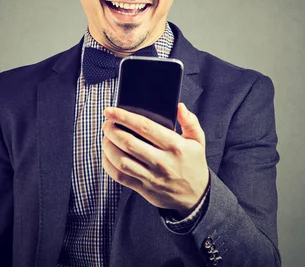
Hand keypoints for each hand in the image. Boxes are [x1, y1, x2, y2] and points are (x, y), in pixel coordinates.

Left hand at [102, 103, 208, 217]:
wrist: (195, 196)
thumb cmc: (193, 164)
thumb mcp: (198, 141)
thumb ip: (190, 122)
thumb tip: (179, 107)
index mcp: (175, 146)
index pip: (145, 127)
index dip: (125, 117)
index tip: (111, 111)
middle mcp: (162, 161)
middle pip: (129, 143)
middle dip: (112, 131)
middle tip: (107, 124)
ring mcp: (151, 176)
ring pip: (121, 161)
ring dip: (108, 147)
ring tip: (106, 138)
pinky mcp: (143, 188)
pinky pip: (120, 176)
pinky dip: (109, 164)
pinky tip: (107, 155)